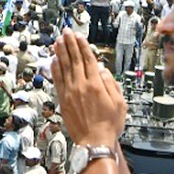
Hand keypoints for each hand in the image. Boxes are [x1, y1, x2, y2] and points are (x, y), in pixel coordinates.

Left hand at [51, 30, 125, 146]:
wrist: (94, 141)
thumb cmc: (109, 125)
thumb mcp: (120, 103)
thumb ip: (111, 84)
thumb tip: (102, 69)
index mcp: (96, 85)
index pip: (88, 60)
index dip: (83, 46)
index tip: (79, 36)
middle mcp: (81, 86)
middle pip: (75, 59)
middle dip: (70, 44)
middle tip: (66, 32)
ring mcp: (70, 92)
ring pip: (64, 67)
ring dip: (61, 52)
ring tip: (58, 40)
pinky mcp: (63, 100)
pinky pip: (57, 80)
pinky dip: (55, 68)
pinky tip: (54, 60)